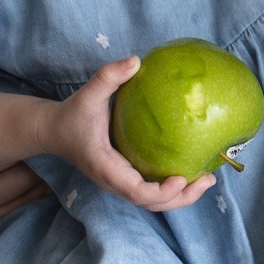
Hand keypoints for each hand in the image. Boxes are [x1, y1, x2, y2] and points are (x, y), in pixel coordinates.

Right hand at [41, 58, 215, 212]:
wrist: (54, 131)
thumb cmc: (72, 114)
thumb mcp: (87, 94)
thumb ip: (107, 77)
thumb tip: (135, 60)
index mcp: (106, 168)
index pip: (136, 191)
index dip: (160, 191)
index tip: (181, 179)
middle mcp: (114, 182)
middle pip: (151, 204)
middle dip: (181, 198)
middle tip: (208, 180)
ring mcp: (120, 183)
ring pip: (153, 201)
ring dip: (181, 196)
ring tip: (208, 179)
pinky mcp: (125, 177)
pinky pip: (151, 189)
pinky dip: (173, 187)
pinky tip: (192, 169)